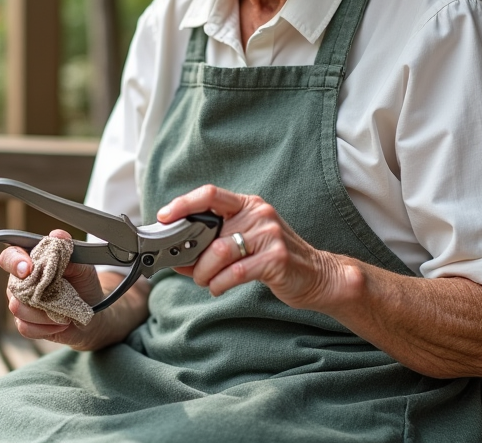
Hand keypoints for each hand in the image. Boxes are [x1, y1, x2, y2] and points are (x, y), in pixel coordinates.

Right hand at [0, 229, 111, 348]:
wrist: (92, 314)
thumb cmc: (84, 285)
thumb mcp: (83, 267)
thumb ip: (69, 252)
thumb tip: (58, 235)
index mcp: (31, 261)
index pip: (10, 255)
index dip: (14, 261)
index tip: (28, 268)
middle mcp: (21, 282)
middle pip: (11, 286)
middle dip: (35, 293)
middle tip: (57, 295)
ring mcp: (21, 304)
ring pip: (18, 309)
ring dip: (44, 312)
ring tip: (64, 310)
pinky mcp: (26, 324)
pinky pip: (25, 327)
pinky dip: (46, 327)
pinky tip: (60, 322)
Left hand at [157, 185, 349, 311]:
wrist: (318, 275)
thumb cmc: (274, 258)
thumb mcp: (245, 242)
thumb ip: (215, 243)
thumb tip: (178, 255)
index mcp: (249, 205)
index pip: (210, 194)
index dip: (183, 203)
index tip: (163, 216)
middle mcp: (259, 215)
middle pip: (210, 232)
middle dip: (191, 254)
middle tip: (185, 267)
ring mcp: (269, 235)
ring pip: (218, 253)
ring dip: (203, 273)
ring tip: (205, 281)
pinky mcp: (276, 259)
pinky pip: (234, 273)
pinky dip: (218, 284)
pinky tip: (217, 288)